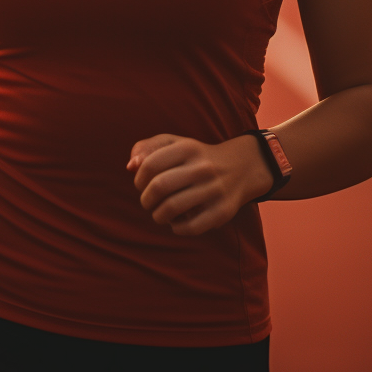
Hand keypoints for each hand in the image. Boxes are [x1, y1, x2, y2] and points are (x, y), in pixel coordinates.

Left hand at [128, 133, 272, 235]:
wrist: (241, 168)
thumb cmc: (196, 158)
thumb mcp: (174, 144)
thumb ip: (147, 148)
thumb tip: (130, 166)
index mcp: (188, 148)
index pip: (150, 164)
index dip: (139, 178)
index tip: (141, 185)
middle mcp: (202, 168)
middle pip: (159, 187)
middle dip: (146, 199)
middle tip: (148, 202)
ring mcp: (214, 190)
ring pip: (171, 208)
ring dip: (157, 215)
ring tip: (159, 213)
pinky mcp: (222, 211)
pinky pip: (190, 227)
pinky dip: (176, 228)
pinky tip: (176, 222)